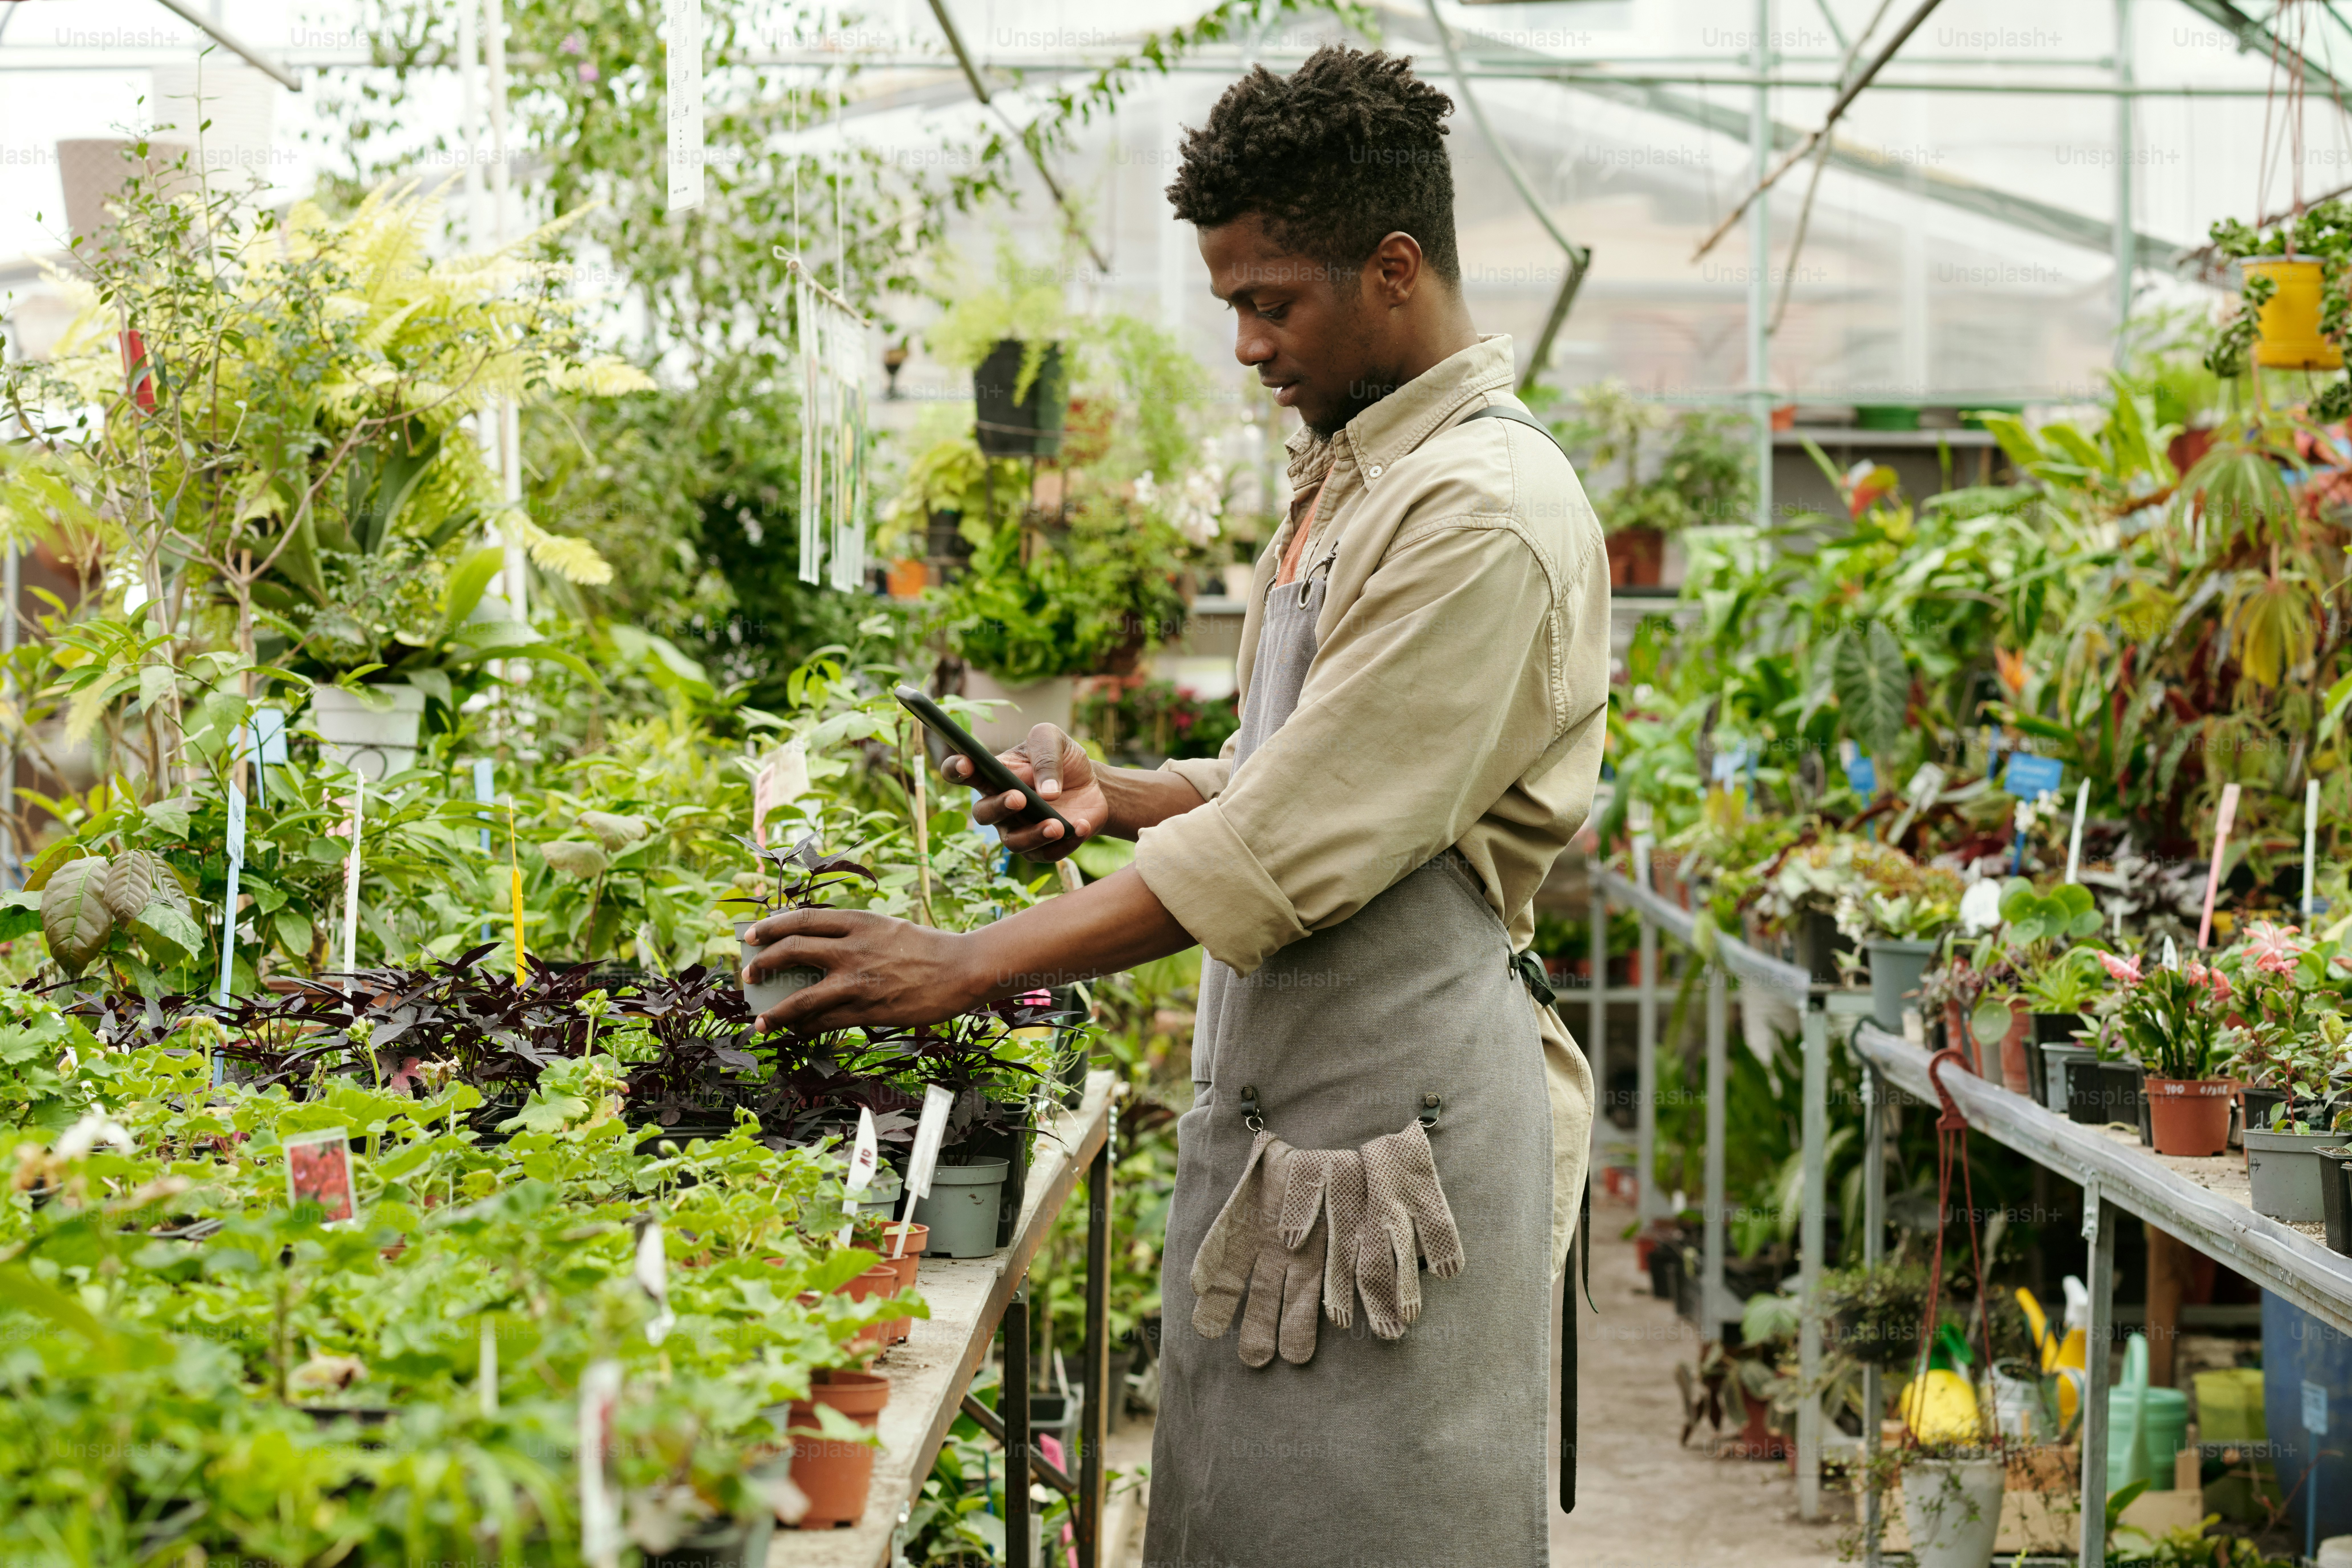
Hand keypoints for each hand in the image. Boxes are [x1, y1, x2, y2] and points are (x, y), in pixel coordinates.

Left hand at [743, 907, 987, 1031]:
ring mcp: (859, 982)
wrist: (962, 969)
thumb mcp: (887, 927)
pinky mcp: (869, 1011)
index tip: (751, 935)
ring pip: (802, 999)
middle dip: (762, 964)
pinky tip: (797, 1032)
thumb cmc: (927, 947)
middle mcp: (853, 949)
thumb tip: (817, 944)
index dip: (771, 927)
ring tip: (760, 1022)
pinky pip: (826, 1023)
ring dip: (775, 1013)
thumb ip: (854, 933)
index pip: (802, 919)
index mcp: (858, 921)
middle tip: (749, 974)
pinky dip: (806, 1028)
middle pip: (792, 952)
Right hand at [942, 723, 1105, 861]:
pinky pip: (1046, 854)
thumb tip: (1046, 791)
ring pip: (1013, 843)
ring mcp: (1019, 829)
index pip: (961, 773)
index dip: (956, 769)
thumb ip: (1045, 754)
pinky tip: (1082, 827)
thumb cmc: (1063, 760)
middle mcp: (999, 805)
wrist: (1093, 785)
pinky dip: (1065, 844)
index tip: (965, 764)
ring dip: (1033, 835)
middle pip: (983, 814)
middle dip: (998, 807)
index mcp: (994, 775)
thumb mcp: (1054, 740)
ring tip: (1057, 825)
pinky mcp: (1042, 847)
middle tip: (1019, 798)